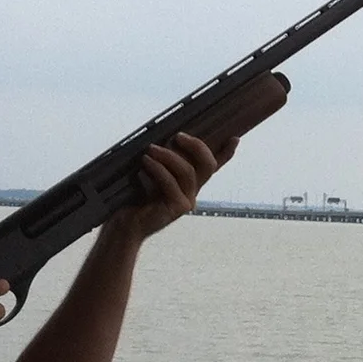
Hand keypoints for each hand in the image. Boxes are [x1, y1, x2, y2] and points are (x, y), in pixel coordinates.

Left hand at [116, 132, 230, 240]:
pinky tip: (142, 169)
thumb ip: (161, 161)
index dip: (226, 153)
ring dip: (167, 156)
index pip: (212, 167)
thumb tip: (164, 138)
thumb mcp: (149, 174)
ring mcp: (188, 201)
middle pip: (207, 165)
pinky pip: (170, 183)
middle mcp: (193, 192)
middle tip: (177, 136)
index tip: (235, 138)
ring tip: (148, 151)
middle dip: (196, 146)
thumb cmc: (134, 197)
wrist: (127, 225)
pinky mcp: (178, 208)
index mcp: (189, 183)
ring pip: (187, 171)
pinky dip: (156, 171)